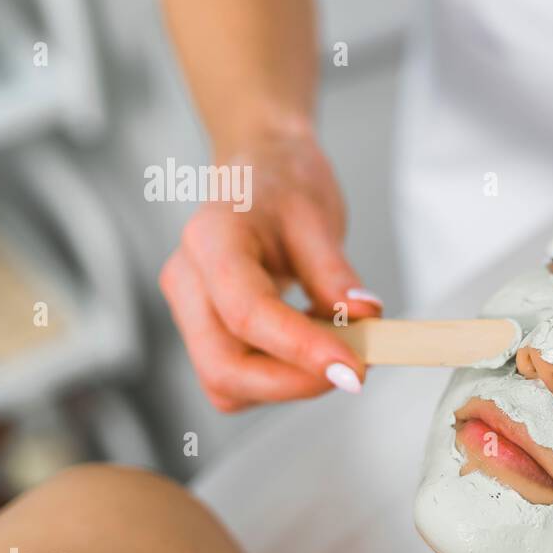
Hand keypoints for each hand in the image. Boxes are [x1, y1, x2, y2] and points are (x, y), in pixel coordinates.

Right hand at [158, 121, 380, 411]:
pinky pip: (237, 380)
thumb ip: (336, 273)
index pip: (248, 312)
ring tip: (335, 349)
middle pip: (224, 367)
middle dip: (292, 383)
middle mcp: (187, 281)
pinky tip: (313, 346)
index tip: (353, 369)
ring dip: (288, 384)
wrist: (257, 168)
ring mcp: (190, 311)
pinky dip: (281, 378)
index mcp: (211, 240)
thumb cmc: (282, 184)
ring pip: (227, 384)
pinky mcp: (206, 332)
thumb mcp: (317, 216)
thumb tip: (364, 318)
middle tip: (352, 370)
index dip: (301, 349)